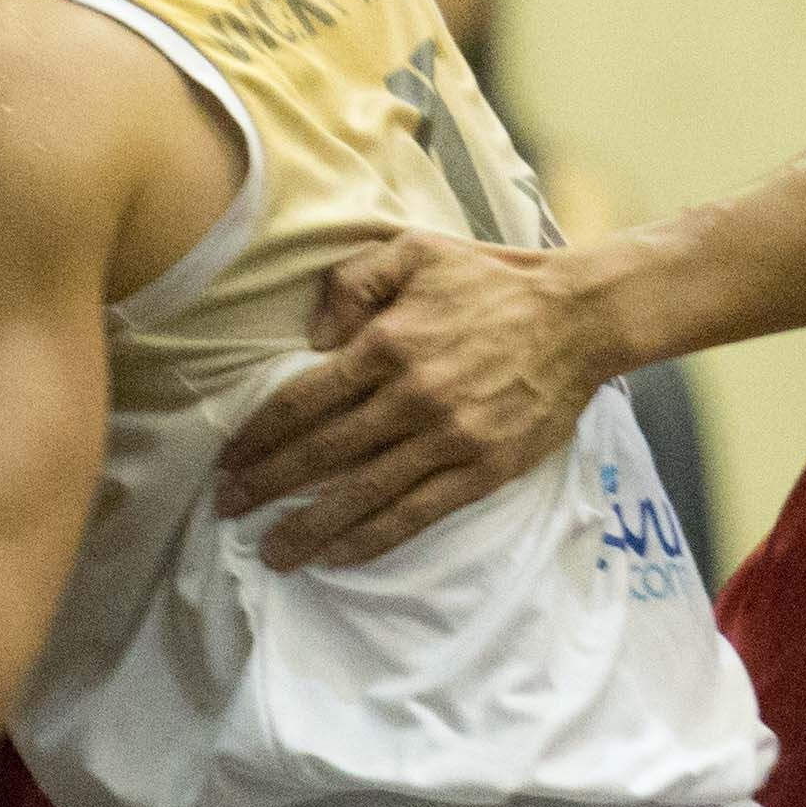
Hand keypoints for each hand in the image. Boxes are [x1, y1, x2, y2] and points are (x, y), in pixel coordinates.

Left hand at [215, 232, 612, 568]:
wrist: (579, 317)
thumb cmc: (493, 282)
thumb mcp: (416, 250)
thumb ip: (353, 282)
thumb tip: (312, 336)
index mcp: (388, 343)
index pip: (303, 400)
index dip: (259, 436)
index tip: (228, 460)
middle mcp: (412, 396)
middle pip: (321, 453)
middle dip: (266, 485)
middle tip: (226, 509)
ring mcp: (449, 438)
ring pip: (362, 494)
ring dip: (308, 527)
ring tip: (271, 552)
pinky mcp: (483, 471)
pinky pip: (415, 514)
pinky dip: (370, 539)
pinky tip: (336, 556)